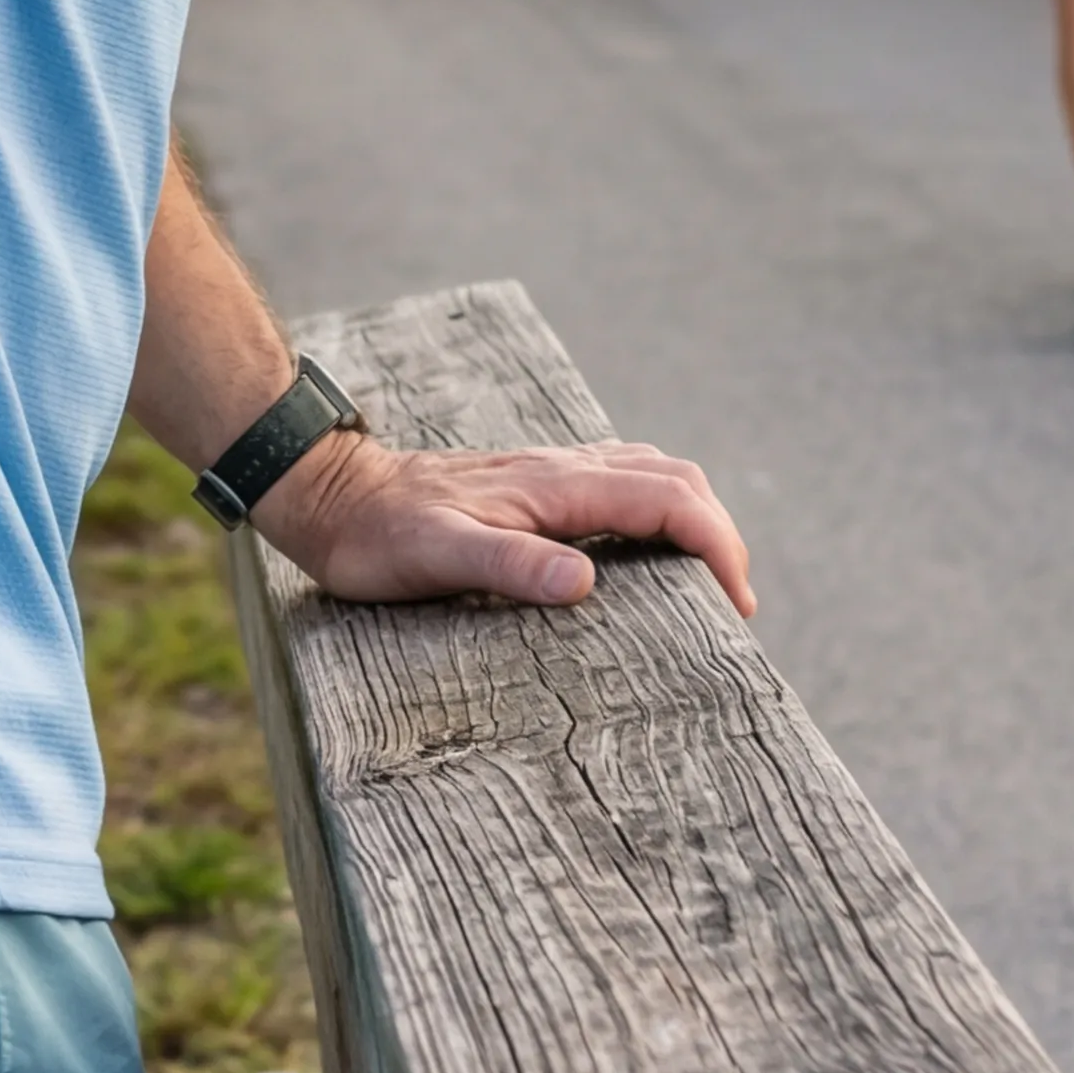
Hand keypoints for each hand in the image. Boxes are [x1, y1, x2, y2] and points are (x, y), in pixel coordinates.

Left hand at [247, 429, 756, 622]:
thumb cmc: (380, 536)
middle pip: (676, 481)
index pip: (669, 501)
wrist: (335, 495)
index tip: (737, 603)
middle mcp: (565, 469)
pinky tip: (650, 548)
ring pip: (654, 474)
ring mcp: (553, 472)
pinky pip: (623, 481)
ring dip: (695, 518)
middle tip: (737, 603)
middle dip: (720, 535)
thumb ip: (510, 566)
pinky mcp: (538, 484)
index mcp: (557, 486)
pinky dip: (662, 509)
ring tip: (710, 580)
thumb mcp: (437, 556)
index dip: (717, 545)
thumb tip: (583, 584)